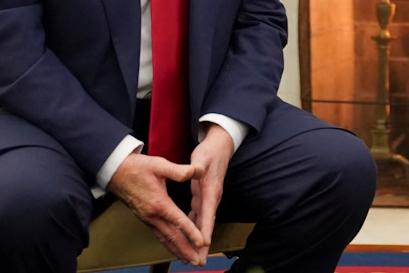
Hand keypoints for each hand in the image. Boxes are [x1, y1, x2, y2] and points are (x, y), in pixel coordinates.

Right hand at [109, 153, 206, 265]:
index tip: (202, 242)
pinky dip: (168, 243)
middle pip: (172, 236)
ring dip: (177, 250)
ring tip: (188, 260)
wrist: (116, 172)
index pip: (178, 221)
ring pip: (164, 238)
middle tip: (197, 261)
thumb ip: (178, 170)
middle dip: (186, 249)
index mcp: (159, 203)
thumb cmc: (138, 167)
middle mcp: (152, 215)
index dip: (191, 232)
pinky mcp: (145, 218)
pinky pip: (159, 235)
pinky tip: (174, 247)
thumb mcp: (159, 165)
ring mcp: (147, 219)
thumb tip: (196, 171)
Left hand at [188, 123, 234, 256]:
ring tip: (195, 257)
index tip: (204, 246)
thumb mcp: (202, 157)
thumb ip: (198, 165)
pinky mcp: (204, 198)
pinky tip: (188, 238)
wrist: (220, 147)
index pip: (207, 214)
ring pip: (203, 224)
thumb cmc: (209, 152)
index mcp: (210, 190)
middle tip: (199, 262)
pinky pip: (199, 217)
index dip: (206, 231)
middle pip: (206, 225)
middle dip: (203, 244)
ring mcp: (208, 199)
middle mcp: (211, 198)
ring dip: (199, 241)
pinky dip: (195, 229)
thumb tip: (196, 171)